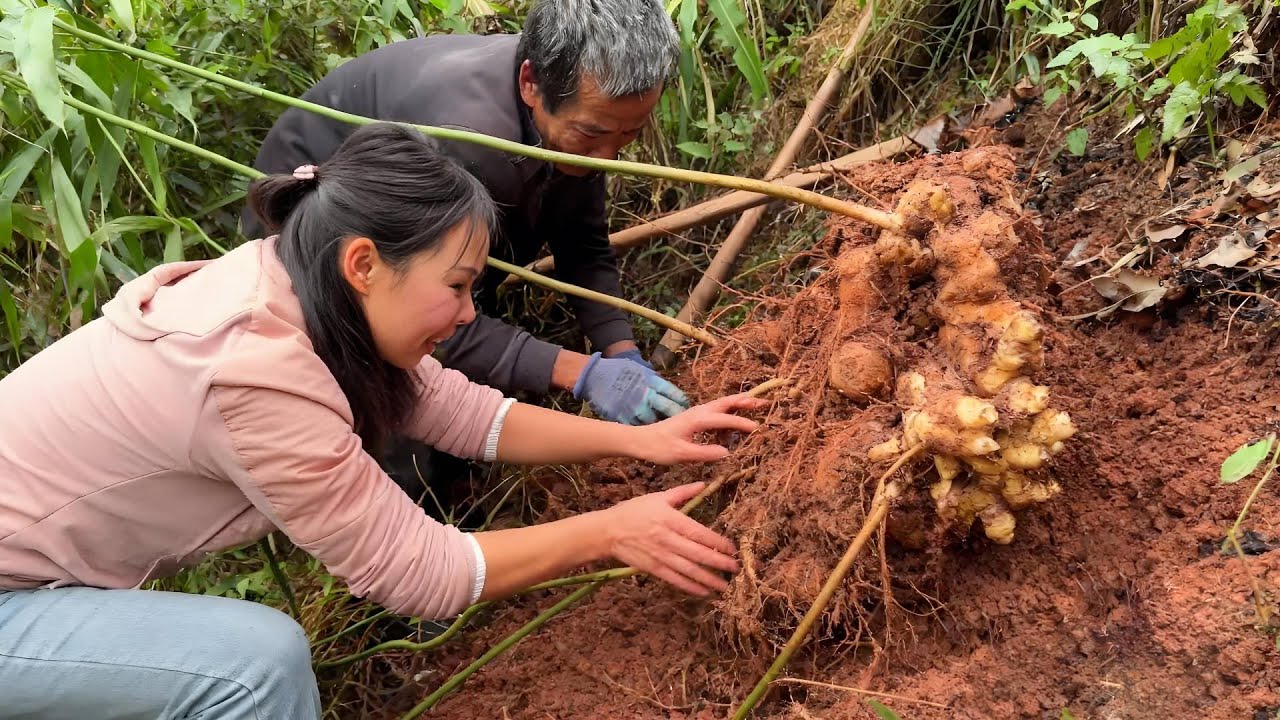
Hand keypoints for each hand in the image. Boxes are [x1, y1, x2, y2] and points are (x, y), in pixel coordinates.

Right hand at [573, 352, 688, 424]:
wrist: (595, 375)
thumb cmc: (620, 370)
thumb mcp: (642, 370)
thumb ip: (656, 381)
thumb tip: (669, 392)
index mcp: (652, 382)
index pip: (675, 395)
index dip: (682, 402)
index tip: (684, 406)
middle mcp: (646, 396)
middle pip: (668, 410)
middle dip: (675, 416)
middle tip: (680, 421)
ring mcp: (633, 408)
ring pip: (653, 421)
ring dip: (660, 425)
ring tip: (663, 427)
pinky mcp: (622, 417)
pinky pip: (636, 426)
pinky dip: (642, 428)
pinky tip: (645, 430)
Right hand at [602, 483, 738, 595]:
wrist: (608, 531)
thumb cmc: (634, 511)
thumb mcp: (658, 497)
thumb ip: (682, 492)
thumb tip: (703, 485)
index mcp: (671, 520)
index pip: (700, 533)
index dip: (718, 542)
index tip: (732, 549)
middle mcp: (668, 539)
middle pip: (698, 554)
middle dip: (719, 563)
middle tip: (736, 569)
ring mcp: (661, 556)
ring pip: (689, 570)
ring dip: (709, 579)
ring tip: (725, 586)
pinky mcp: (653, 568)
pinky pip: (676, 579)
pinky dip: (691, 587)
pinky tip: (704, 592)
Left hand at [632, 393, 767, 463]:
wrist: (641, 440)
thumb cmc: (659, 448)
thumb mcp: (681, 454)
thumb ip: (704, 453)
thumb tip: (726, 452)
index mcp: (697, 420)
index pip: (724, 419)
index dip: (741, 423)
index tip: (756, 427)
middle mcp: (699, 412)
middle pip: (726, 402)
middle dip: (745, 401)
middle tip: (764, 401)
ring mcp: (696, 413)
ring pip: (722, 404)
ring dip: (739, 403)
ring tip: (755, 404)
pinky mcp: (694, 417)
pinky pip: (716, 410)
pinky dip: (729, 410)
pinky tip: (734, 418)